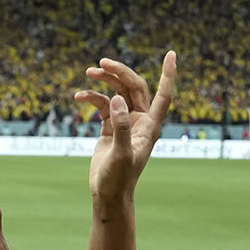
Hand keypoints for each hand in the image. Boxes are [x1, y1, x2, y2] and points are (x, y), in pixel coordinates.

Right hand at [76, 52, 175, 210]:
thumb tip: (117, 99)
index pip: (164, 94)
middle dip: (119, 72)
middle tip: (101, 63)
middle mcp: (141, 120)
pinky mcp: (111, 127)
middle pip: (134, 87)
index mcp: (151, 126)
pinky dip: (92, 98)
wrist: (108, 195)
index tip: (171, 54)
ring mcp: (125, 122)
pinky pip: (103, 105)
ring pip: (118, 92)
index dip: (168, 74)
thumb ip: (121, 126)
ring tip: (88, 73)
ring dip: (105, 81)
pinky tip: (78, 96)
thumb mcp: (121, 154)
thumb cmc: (119, 179)